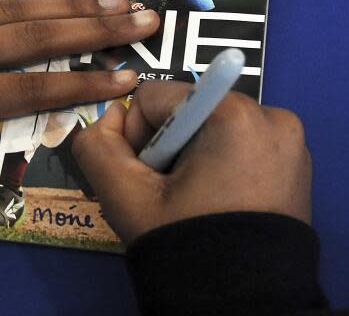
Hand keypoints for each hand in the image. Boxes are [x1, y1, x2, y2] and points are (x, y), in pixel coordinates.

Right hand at [72, 80, 310, 243]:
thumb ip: (96, 145)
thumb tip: (109, 117)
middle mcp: (269, 114)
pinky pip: (238, 140)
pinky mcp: (295, 158)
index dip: (139, 137)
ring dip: (191, 153)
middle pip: (185, 109)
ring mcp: (288, 138)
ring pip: (208, 124)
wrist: (243, 305)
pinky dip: (219, 160)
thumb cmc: (185, 240)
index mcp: (232, 113)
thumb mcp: (124, 194)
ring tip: (196, 197)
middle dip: (167, 145)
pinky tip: (218, 197)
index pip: (154, 98)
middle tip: (172, 191)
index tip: (151, 178)